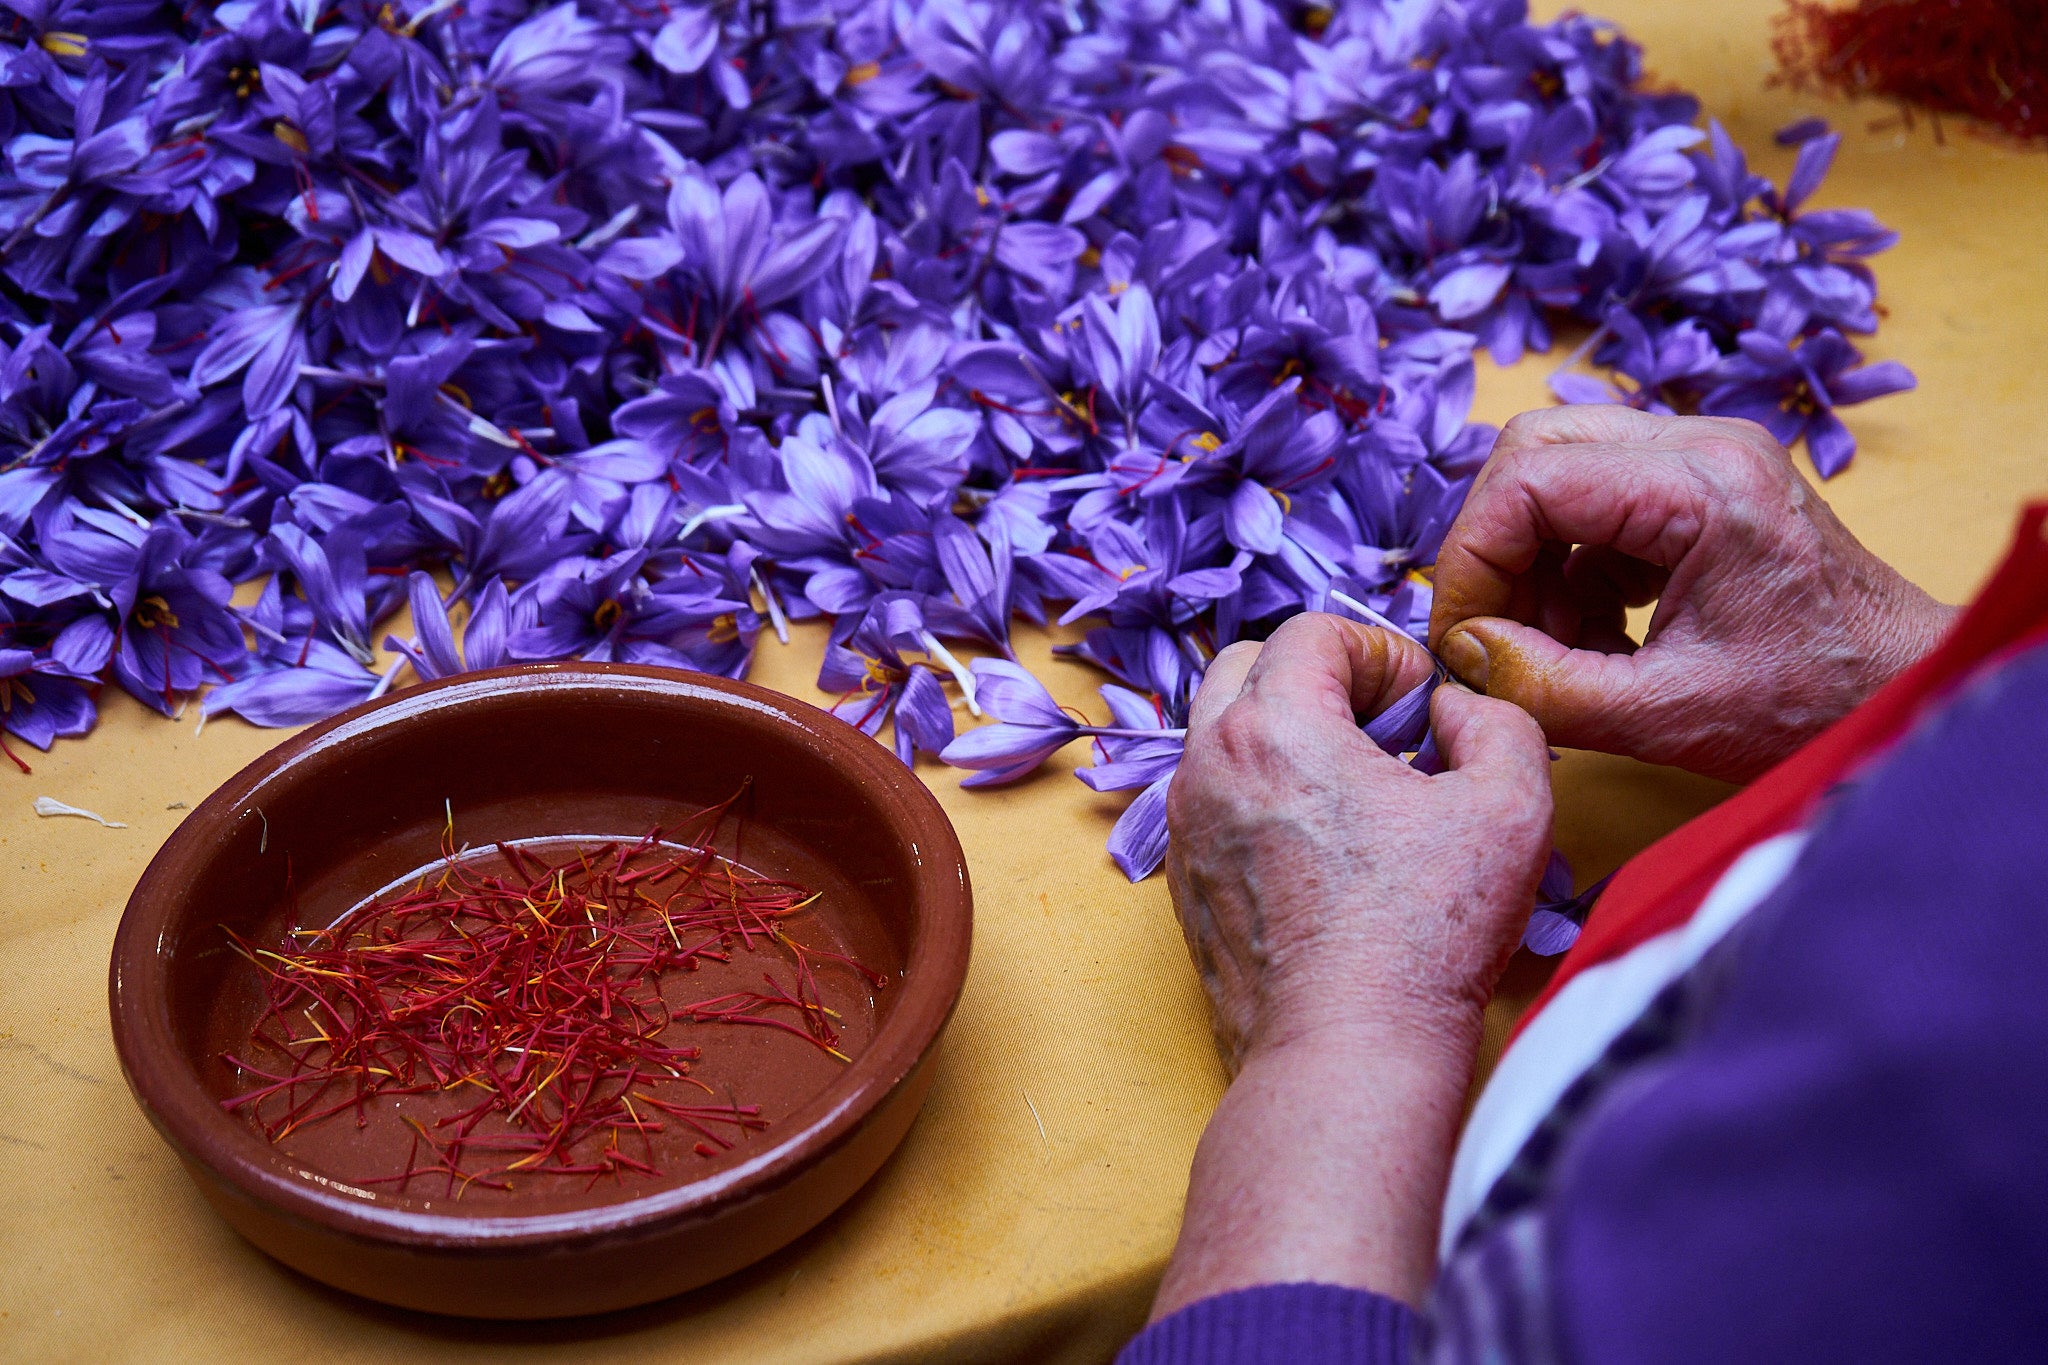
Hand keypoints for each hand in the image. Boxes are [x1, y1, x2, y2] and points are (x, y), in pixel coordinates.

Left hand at [1152, 613, 1553, 1315]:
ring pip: (1224, 732)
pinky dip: (1265, 795)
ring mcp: (1186, 823)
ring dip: (1289, 735)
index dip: (1382, 651)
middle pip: (1250, 665)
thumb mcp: (1510, 806)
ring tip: (1361, 791)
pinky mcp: (1186, 879)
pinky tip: (1329, 849)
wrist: (1345, 1052)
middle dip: (1321, 678)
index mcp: (1272, 726)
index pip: (1313, 630)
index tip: (1423, 706)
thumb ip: (1499, 721)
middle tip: (1386, 733)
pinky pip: (1217, 798)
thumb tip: (1456, 710)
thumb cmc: (1424, 935)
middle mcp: (1207, 763)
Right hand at [1428, 407, 1953, 782]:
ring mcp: (1705, 455)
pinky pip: (1595, 498)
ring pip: (1556, 467)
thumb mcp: (1666, 716)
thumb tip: (1459, 656)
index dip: (1471, 560)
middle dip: (1492, 547)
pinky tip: (1590, 634)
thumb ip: (1545, 686)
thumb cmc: (1813, 705)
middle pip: (1533, 450)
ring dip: (1529, 558)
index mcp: (1703, 484)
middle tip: (1491, 634)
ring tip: (1547, 645)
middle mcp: (1703, 442)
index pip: (1528, 480)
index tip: (1460, 639)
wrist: (1907, 696)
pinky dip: (1568, 563)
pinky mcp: (1702, 484)